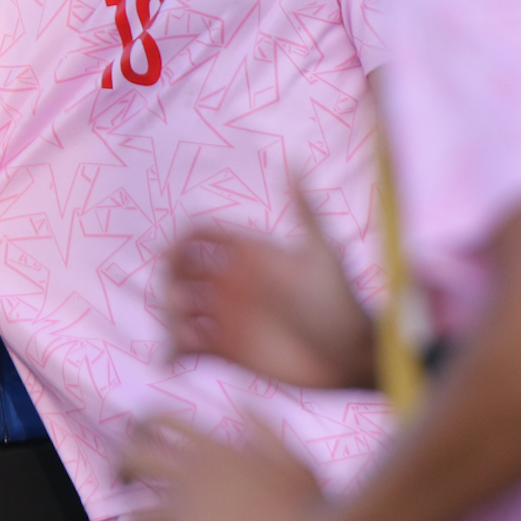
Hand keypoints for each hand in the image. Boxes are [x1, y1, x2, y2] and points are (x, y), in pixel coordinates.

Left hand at [117, 412, 337, 520]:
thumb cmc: (308, 497)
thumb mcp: (286, 449)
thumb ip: (259, 425)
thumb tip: (243, 400)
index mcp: (214, 444)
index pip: (159, 416)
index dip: (142, 424)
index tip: (142, 435)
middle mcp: (192, 470)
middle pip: (131, 455)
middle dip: (121, 465)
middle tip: (124, 480)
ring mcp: (187, 508)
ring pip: (137, 514)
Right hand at [164, 179, 376, 389]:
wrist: (351, 354)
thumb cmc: (339, 300)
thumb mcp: (322, 252)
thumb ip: (305, 209)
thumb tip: (294, 162)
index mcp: (248, 253)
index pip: (200, 235)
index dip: (181, 241)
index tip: (174, 257)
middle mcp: (234, 281)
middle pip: (180, 270)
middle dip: (169, 280)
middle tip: (178, 300)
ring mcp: (229, 316)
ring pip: (178, 307)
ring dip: (169, 317)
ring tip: (185, 335)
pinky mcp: (228, 350)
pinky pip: (187, 346)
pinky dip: (173, 350)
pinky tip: (174, 359)